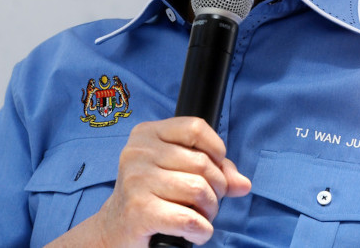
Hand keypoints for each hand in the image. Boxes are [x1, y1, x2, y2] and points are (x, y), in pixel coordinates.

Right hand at [65, 117, 250, 246]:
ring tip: (201, 217)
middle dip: (217, 188)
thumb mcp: (179, 171)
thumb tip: (243, 184)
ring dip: (210, 211)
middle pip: (202, 163)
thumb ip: (214, 170)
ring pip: (199, 190)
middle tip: (208, 203)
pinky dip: (201, 231)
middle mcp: (138, 153)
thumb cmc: (152, 195)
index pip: (195, 128)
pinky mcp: (138, 211)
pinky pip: (189, 219)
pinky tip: (195, 233)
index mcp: (147, 134)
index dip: (216, 149)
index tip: (216, 167)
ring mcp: (136, 181)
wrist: (115, 229)